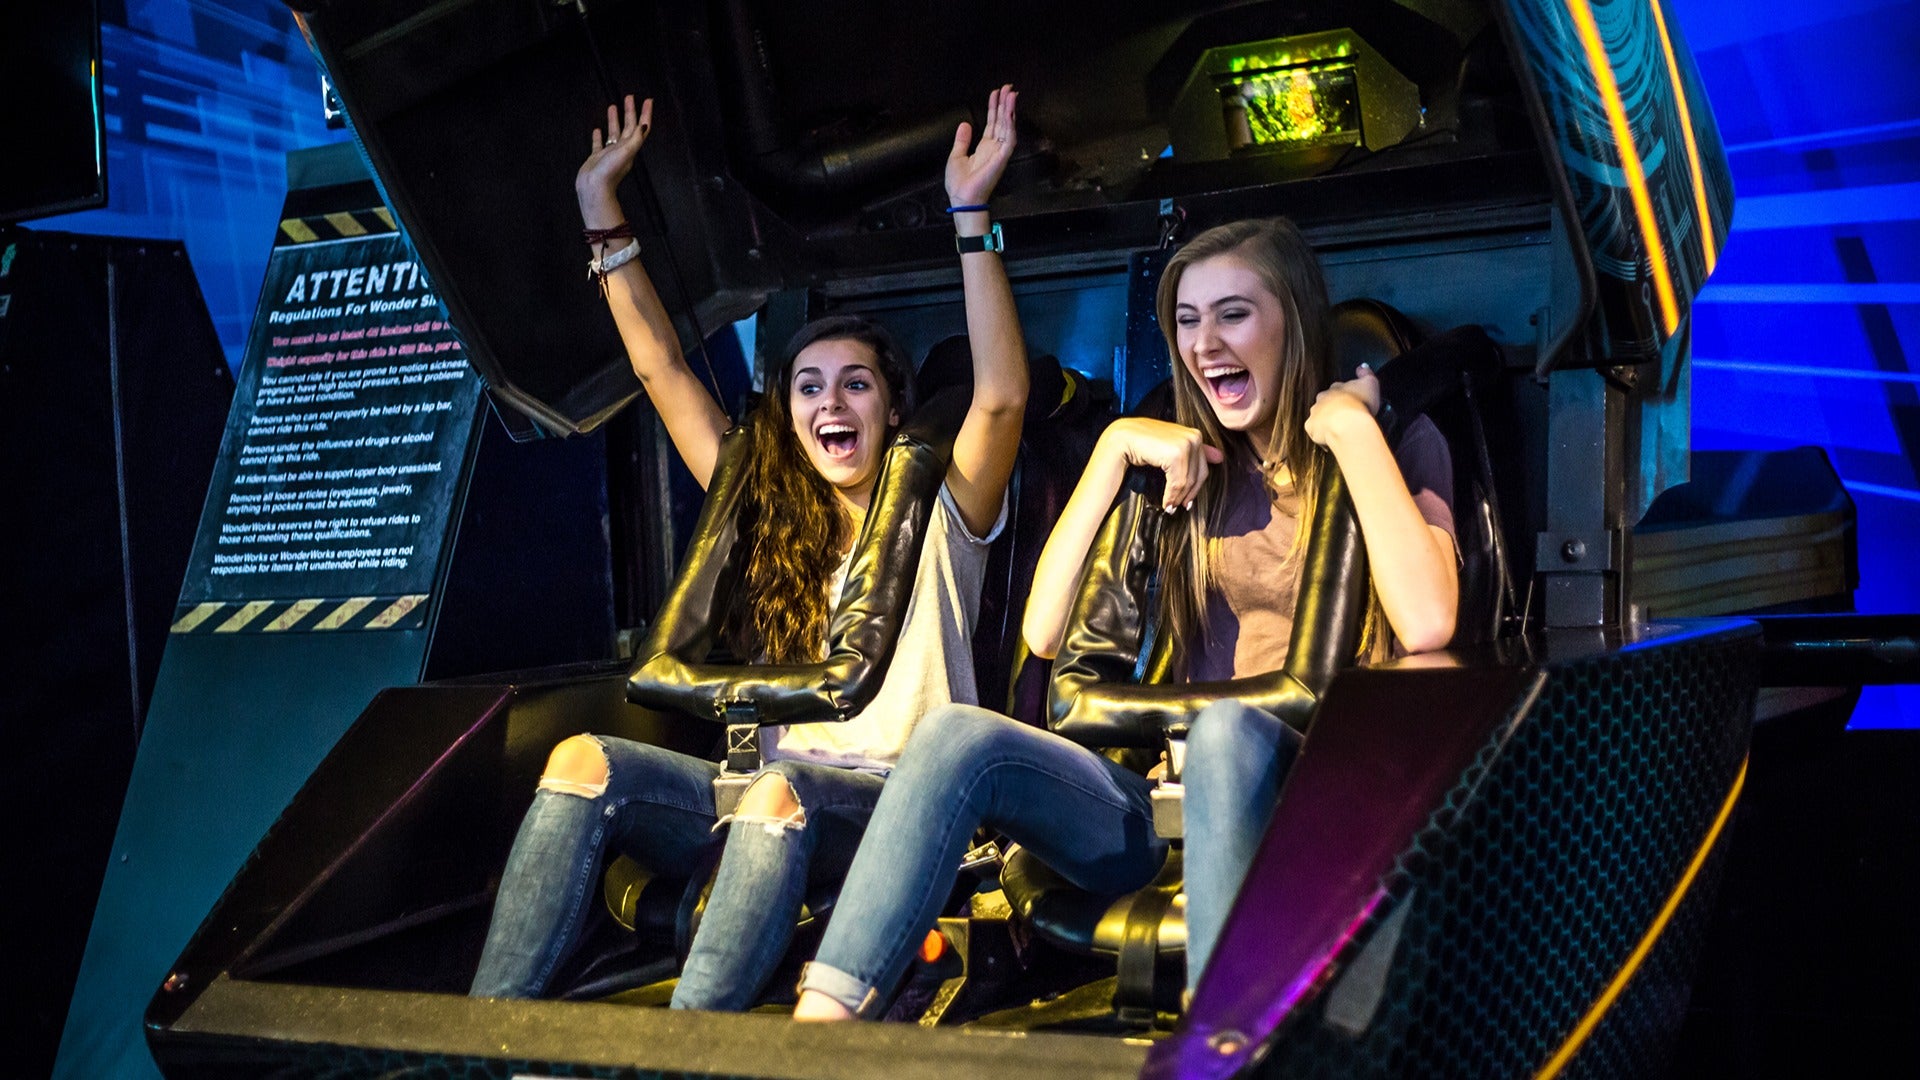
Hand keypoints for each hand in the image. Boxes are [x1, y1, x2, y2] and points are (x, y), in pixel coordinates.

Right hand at [576, 95, 652, 209]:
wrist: (594, 188)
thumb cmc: (610, 172)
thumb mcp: (626, 153)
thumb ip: (636, 139)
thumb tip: (644, 125)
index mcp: (631, 148)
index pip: (641, 127)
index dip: (645, 113)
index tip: (648, 100)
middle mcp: (622, 150)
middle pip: (628, 126)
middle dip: (630, 111)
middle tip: (629, 97)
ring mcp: (609, 154)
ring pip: (614, 133)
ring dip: (614, 120)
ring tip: (612, 106)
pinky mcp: (597, 158)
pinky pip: (599, 144)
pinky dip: (599, 136)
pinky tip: (597, 129)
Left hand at [946, 84, 1017, 207]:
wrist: (962, 198)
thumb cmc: (959, 183)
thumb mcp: (956, 155)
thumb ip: (962, 140)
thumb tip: (965, 124)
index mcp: (984, 148)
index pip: (992, 123)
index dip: (994, 108)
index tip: (996, 93)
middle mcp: (994, 148)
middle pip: (1002, 121)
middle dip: (1004, 104)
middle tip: (1008, 87)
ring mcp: (999, 152)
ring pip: (1007, 126)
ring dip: (1009, 110)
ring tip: (1011, 94)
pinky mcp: (1002, 158)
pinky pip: (1009, 139)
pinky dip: (1010, 125)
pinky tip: (1010, 112)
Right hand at [1102, 417, 1225, 512]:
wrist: (1123, 438)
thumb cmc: (1144, 443)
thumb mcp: (1171, 447)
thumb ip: (1194, 452)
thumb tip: (1220, 458)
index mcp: (1195, 435)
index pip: (1202, 468)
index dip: (1195, 488)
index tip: (1187, 501)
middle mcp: (1194, 437)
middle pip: (1197, 476)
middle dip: (1187, 495)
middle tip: (1176, 507)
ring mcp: (1186, 444)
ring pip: (1187, 481)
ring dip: (1177, 498)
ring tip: (1169, 507)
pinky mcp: (1177, 453)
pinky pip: (1178, 482)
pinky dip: (1171, 495)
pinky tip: (1165, 502)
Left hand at [1304, 363, 1380, 446]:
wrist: (1348, 424)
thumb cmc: (1361, 404)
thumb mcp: (1371, 383)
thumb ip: (1366, 373)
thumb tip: (1362, 367)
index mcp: (1336, 388)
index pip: (1338, 389)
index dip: (1345, 396)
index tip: (1352, 402)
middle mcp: (1322, 398)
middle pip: (1325, 401)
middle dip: (1333, 407)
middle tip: (1345, 416)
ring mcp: (1315, 413)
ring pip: (1318, 415)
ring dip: (1326, 420)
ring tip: (1338, 428)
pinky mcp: (1311, 427)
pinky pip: (1314, 430)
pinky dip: (1320, 433)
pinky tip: (1330, 438)